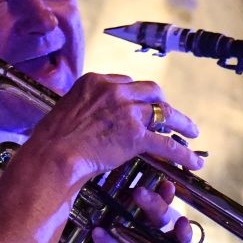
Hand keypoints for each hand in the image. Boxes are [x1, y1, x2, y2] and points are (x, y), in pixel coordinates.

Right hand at [25, 73, 203, 183]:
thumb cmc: (50, 138)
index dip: (135, 95)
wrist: (53, 153)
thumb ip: (82, 108)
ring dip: (181, 123)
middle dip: (162, 102)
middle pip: (150, 91)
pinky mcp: (135, 135)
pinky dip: (182, 153)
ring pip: (164, 113)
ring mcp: (127, 111)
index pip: (125, 82)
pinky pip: (166, 143)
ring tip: (192, 132)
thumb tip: (84, 118)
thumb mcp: (65, 109)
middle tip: (169, 115)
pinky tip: (192, 161)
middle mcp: (114, 91)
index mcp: (95, 81)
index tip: (139, 104)